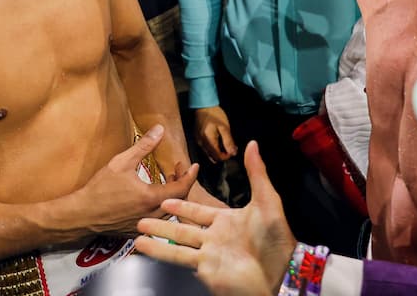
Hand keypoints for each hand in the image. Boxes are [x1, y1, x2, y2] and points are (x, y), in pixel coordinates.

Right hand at [74, 124, 199, 235]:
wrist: (82, 215)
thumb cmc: (100, 189)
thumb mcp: (122, 162)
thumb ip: (144, 146)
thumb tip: (160, 129)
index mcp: (152, 198)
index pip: (183, 187)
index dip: (190, 175)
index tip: (194, 165)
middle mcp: (152, 215)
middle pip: (179, 200)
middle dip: (182, 183)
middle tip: (178, 169)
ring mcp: (145, 225)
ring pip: (169, 211)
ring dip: (172, 195)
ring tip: (168, 180)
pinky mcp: (137, 231)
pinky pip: (157, 219)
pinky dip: (162, 206)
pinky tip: (154, 196)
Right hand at [135, 142, 296, 295]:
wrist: (279, 271)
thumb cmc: (276, 238)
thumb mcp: (267, 200)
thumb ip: (256, 173)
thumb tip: (253, 144)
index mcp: (228, 220)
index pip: (199, 211)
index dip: (183, 205)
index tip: (166, 198)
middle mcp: (215, 237)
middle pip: (184, 227)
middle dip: (163, 221)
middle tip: (143, 214)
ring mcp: (208, 254)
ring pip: (176, 242)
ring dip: (157, 236)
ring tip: (137, 230)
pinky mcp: (205, 269)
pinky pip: (178, 257)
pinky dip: (160, 251)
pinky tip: (144, 246)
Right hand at [194, 105, 236, 162]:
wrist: (203, 105)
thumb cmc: (214, 114)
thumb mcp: (224, 127)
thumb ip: (228, 141)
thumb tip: (232, 152)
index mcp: (208, 140)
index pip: (217, 156)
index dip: (226, 156)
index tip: (233, 151)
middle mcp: (201, 143)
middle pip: (212, 157)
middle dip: (223, 155)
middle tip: (230, 148)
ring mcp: (198, 141)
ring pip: (209, 153)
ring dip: (218, 152)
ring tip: (226, 144)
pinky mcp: (197, 138)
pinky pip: (205, 148)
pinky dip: (213, 148)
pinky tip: (218, 141)